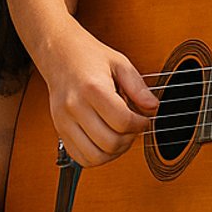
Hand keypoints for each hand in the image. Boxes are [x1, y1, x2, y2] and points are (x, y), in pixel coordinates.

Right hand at [41, 29, 157, 166]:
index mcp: (92, 88)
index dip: (140, 124)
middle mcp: (75, 106)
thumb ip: (138, 87)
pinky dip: (96, 156)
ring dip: (113, 152)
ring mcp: (64, 120)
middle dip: (129, 139)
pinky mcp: (59, 129)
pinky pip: (80, 158)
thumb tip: (153, 107)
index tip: (143, 119)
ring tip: (118, 136)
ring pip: (95, 156)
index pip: (122, 121)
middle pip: (110, 142)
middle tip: (132, 128)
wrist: (58, 53)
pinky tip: (103, 142)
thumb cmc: (87, 56)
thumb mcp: (119, 63)